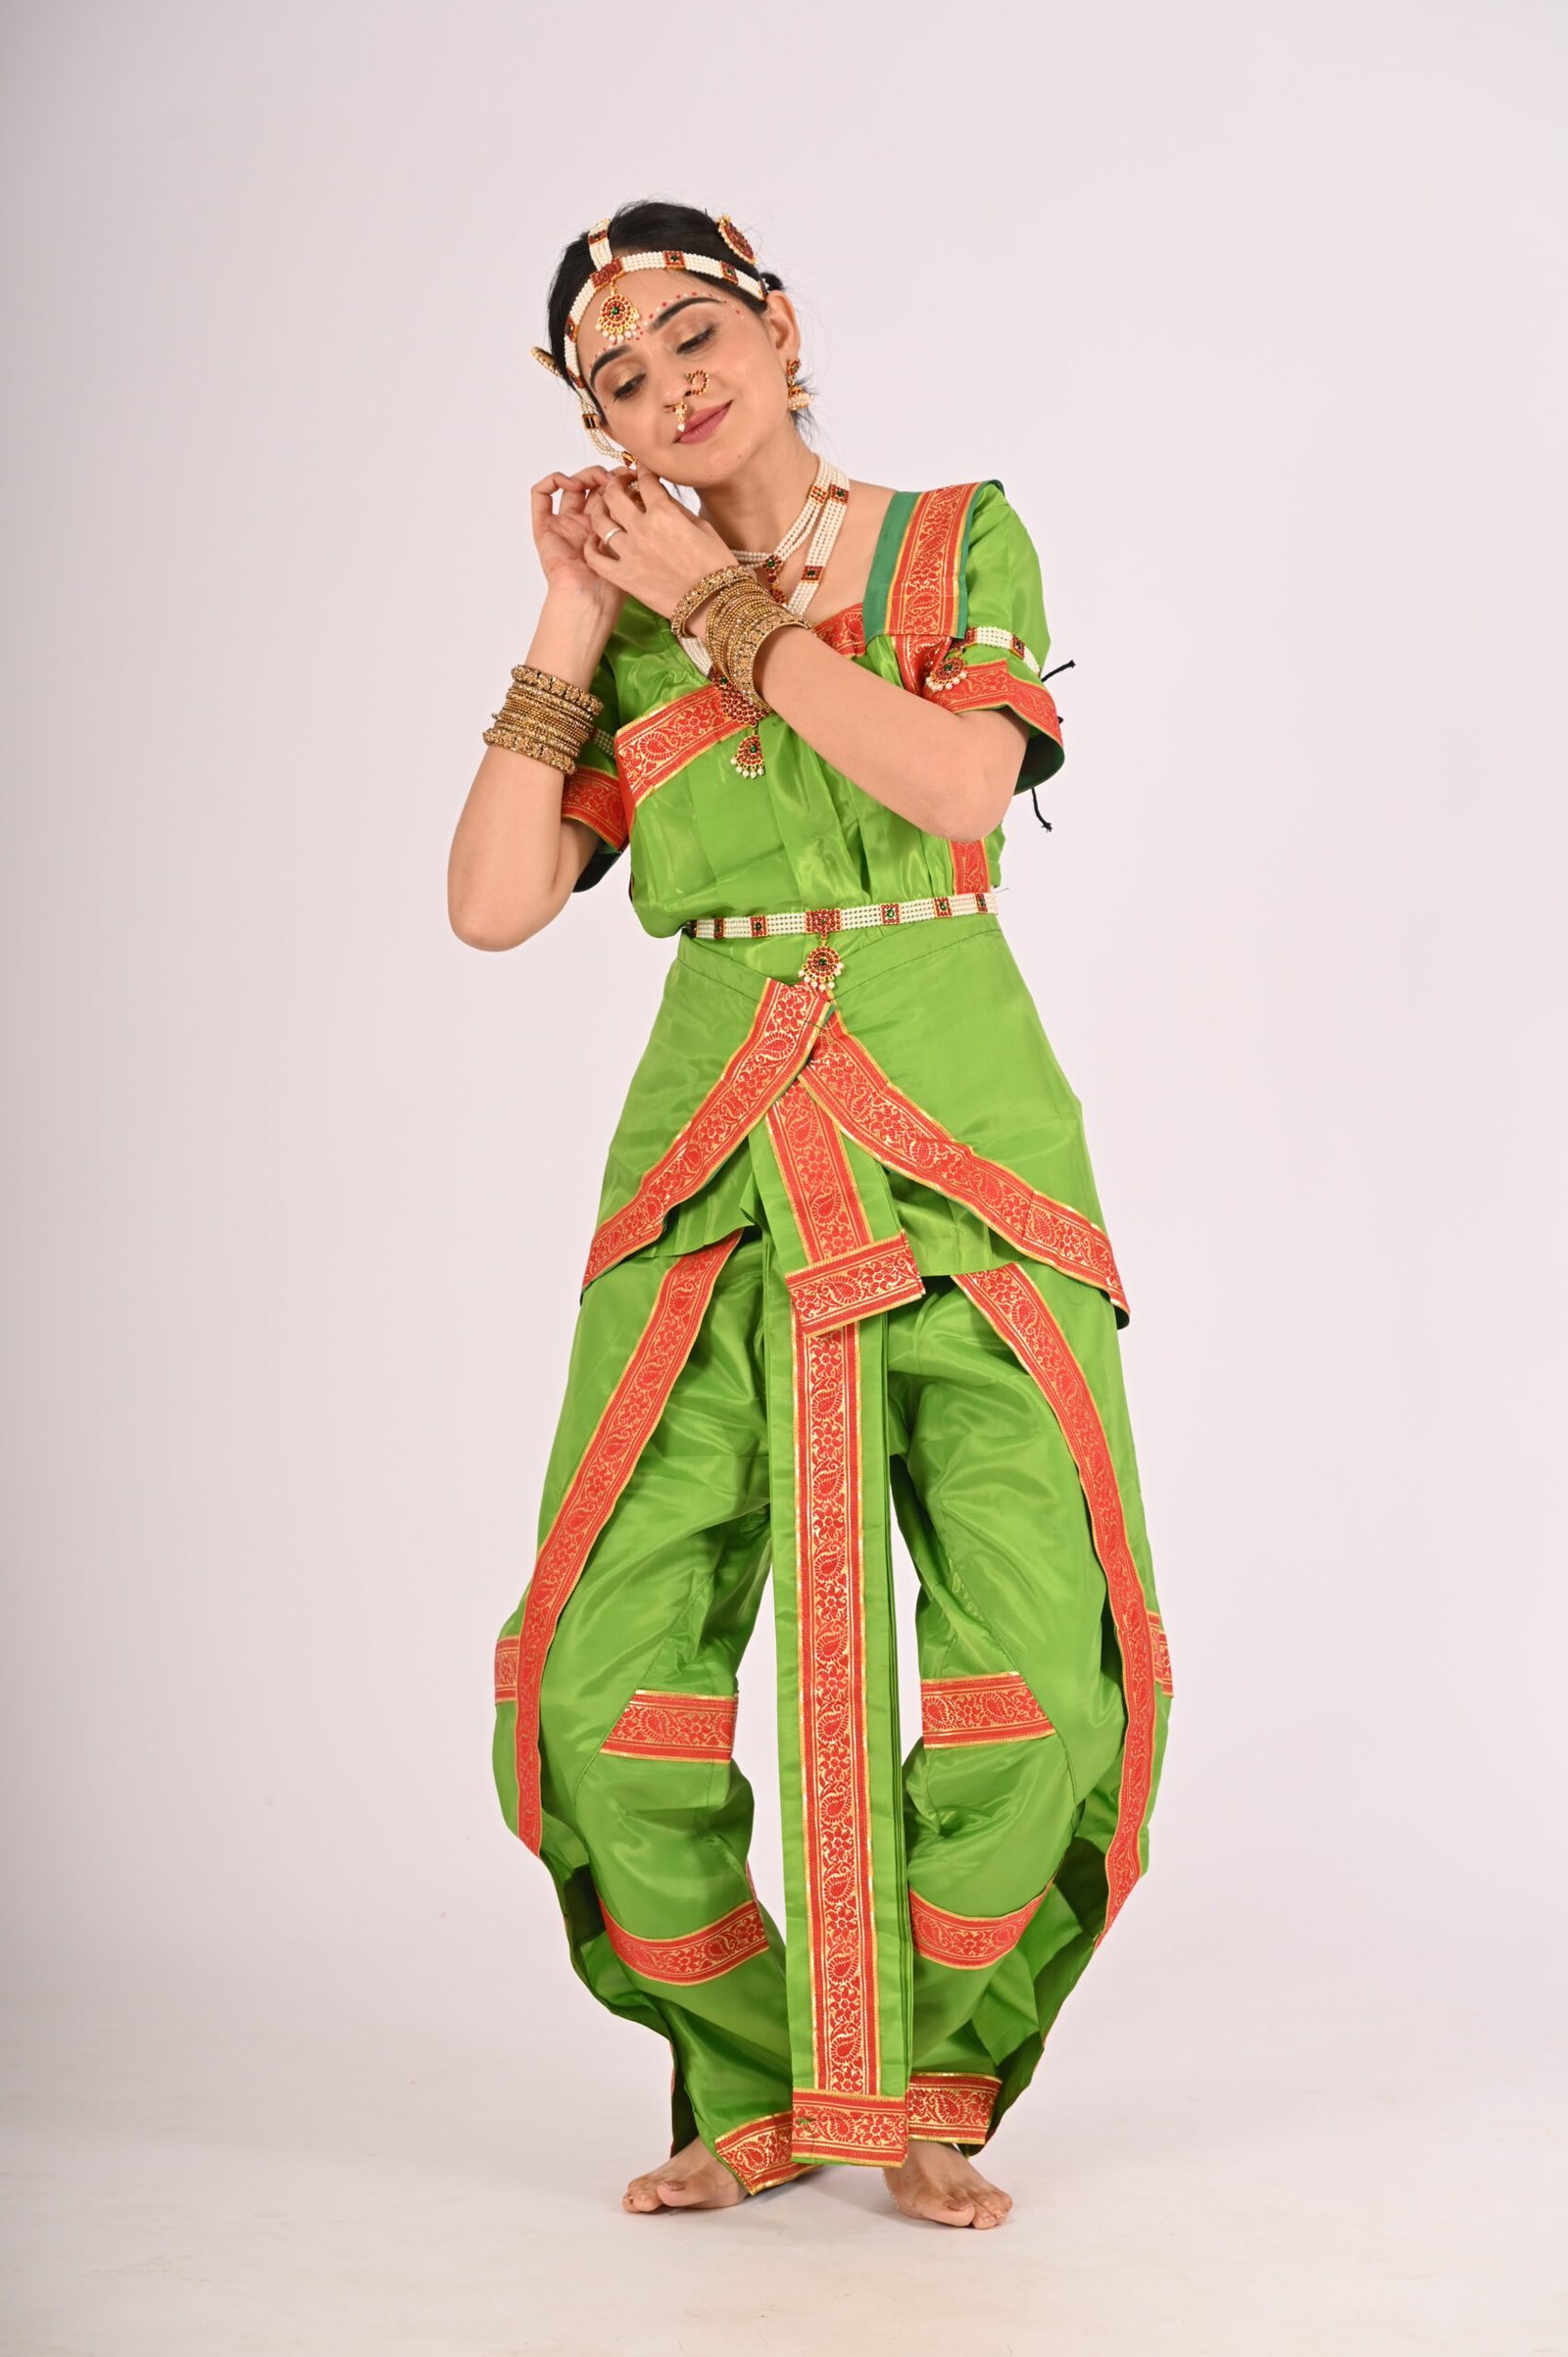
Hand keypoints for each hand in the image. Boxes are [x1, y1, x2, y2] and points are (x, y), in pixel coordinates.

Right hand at [530, 469, 624, 631]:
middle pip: (591, 487)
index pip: (610, 495)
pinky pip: (539, 496)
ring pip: (569, 486)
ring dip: (585, 475)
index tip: (635, 477)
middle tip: (618, 475)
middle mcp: (583, 525)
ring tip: (599, 480)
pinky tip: (573, 485)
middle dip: (605, 476)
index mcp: (604, 530)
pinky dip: (553, 481)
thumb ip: (640, 524)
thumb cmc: (615, 588)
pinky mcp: (544, 528)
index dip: (620, 481)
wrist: (590, 603)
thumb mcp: (634, 549)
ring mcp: (563, 525)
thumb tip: (654, 496)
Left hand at [579, 466, 736, 619]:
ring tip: (604, 509)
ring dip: (599, 510)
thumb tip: (661, 496)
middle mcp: (643, 529)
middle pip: (614, 495)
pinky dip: (591, 546)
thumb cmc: (715, 566)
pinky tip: (594, 540)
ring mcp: (630, 553)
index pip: (645, 480)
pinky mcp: (624, 577)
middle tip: (619, 483)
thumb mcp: (703, 527)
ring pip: (600, 522)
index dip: (642, 470)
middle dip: (615, 482)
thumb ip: (676, 508)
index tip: (641, 470)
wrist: (713, 603)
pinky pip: (596, 558)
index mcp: (665, 513)